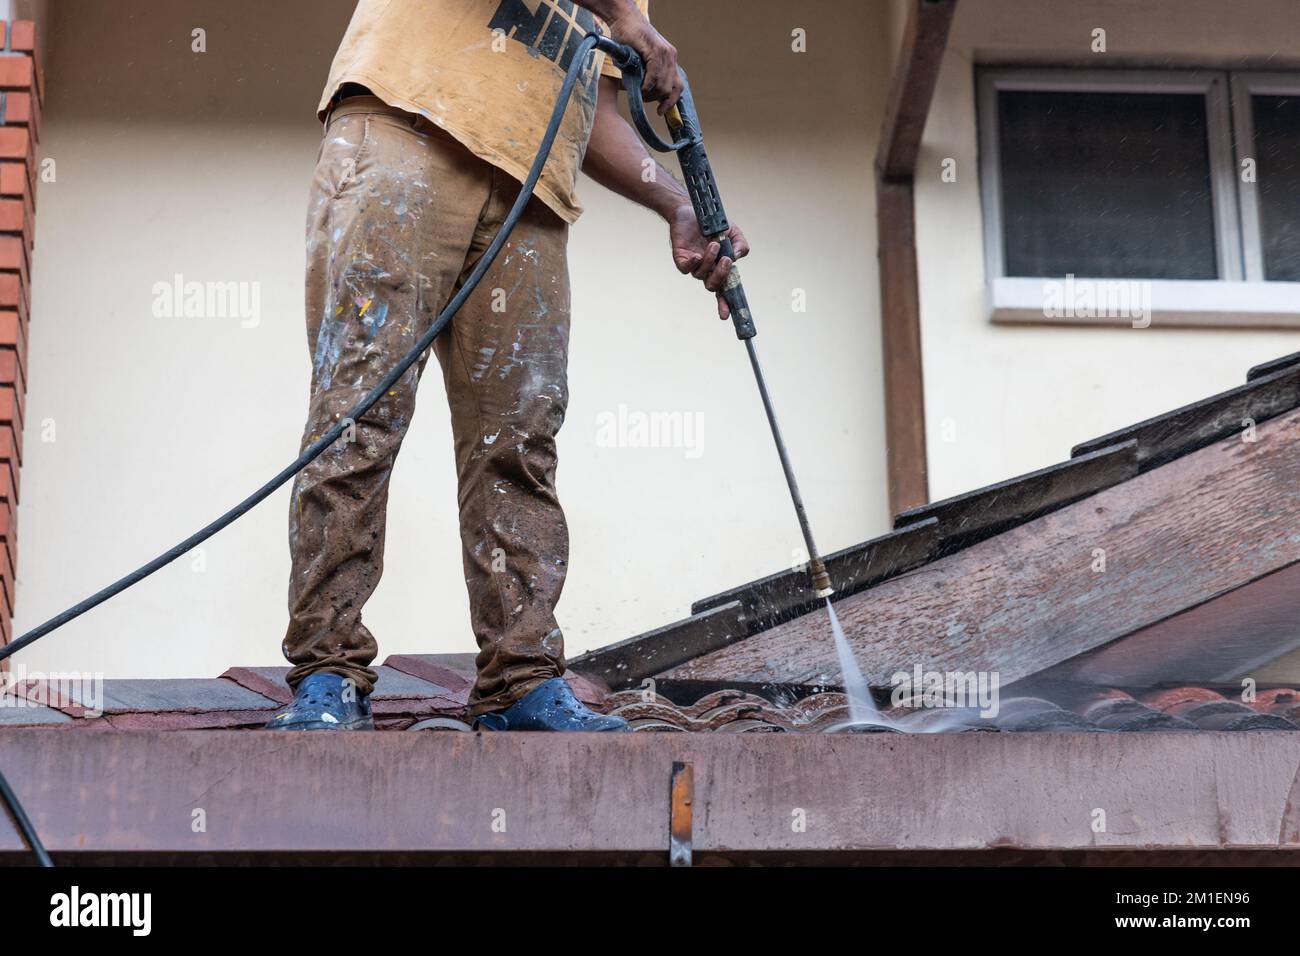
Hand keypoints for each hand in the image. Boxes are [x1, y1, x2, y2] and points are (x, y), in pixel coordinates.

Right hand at [605, 8, 682, 114]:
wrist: (622, 18)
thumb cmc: (628, 39)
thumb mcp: (640, 62)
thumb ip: (645, 76)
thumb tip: (644, 94)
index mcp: (670, 60)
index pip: (678, 86)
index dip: (671, 102)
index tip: (661, 112)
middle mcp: (671, 56)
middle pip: (672, 89)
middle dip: (657, 99)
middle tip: (644, 98)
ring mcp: (665, 53)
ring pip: (664, 85)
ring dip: (650, 93)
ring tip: (639, 91)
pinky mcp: (655, 50)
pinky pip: (655, 74)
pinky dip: (648, 84)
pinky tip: (640, 87)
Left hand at [669, 203, 750, 319]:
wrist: (692, 210)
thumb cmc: (714, 225)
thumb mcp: (733, 233)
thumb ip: (740, 245)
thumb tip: (737, 257)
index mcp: (719, 268)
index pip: (723, 291)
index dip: (724, 305)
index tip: (726, 315)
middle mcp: (706, 270)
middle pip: (712, 286)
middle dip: (720, 275)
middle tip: (725, 259)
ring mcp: (693, 266)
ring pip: (701, 274)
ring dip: (709, 260)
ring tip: (713, 243)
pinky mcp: (681, 259)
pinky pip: (686, 268)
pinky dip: (693, 263)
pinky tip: (696, 254)